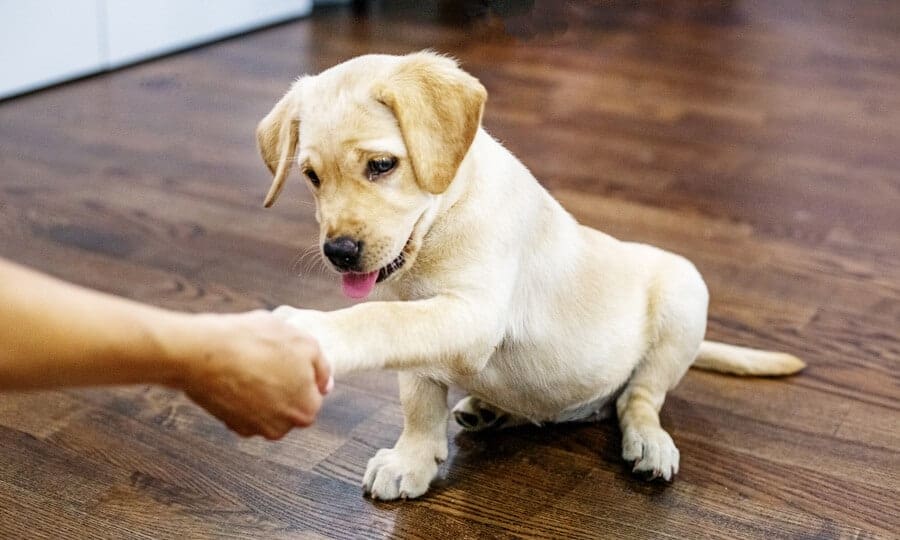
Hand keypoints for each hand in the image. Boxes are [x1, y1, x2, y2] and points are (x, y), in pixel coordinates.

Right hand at [175, 310, 331, 438]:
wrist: (203, 353)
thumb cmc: (256, 343)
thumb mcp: (304, 342)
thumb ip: (322, 366)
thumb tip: (325, 384)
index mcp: (306, 410)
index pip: (313, 393)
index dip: (302, 370)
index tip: (287, 355)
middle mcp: (281, 428)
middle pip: (289, 402)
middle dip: (283, 382)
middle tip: (268, 357)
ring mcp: (252, 428)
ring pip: (267, 405)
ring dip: (262, 387)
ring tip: (251, 361)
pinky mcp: (228, 423)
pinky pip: (243, 407)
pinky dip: (241, 392)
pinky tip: (235, 371)